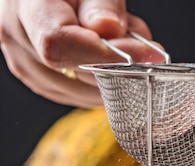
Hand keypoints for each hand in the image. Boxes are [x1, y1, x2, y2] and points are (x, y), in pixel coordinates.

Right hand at [0, 0, 162, 107]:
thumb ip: (102, 1)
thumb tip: (109, 28)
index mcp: (24, 7)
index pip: (57, 44)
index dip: (101, 55)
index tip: (140, 54)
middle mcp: (18, 40)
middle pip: (75, 73)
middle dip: (119, 64)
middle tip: (145, 47)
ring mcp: (27, 66)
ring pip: (82, 92)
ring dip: (115, 76)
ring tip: (125, 44)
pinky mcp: (42, 82)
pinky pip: (80, 95)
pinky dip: (104, 83)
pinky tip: (111, 60)